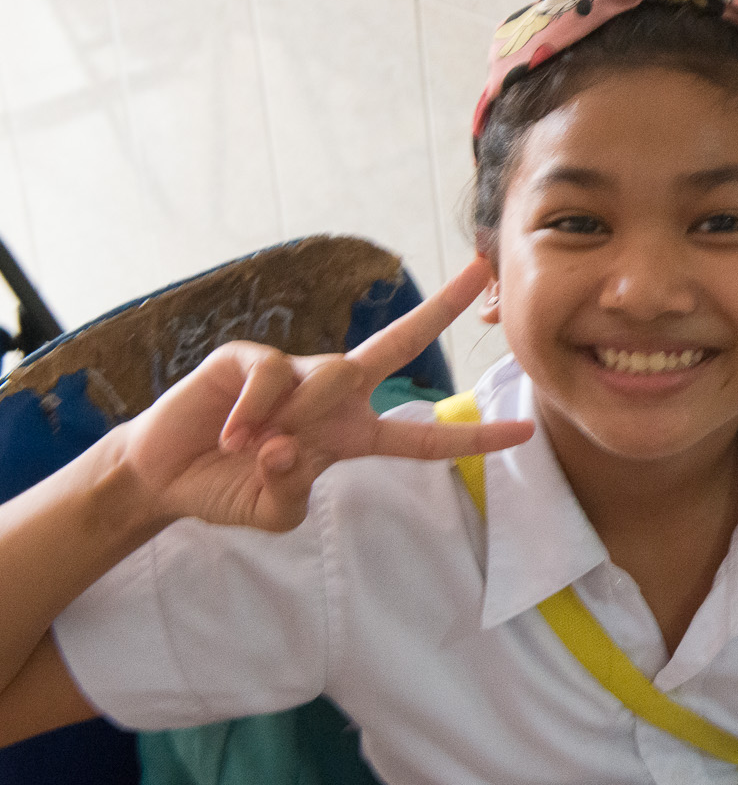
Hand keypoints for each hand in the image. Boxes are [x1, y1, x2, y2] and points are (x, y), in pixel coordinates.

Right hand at [116, 259, 532, 532]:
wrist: (165, 475)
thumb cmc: (229, 488)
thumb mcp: (273, 510)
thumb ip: (290, 492)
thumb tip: (285, 449)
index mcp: (352, 434)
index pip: (424, 437)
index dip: (473, 437)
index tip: (526, 429)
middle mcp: (333, 394)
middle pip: (398, 344)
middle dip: (441, 307)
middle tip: (480, 273)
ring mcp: (294, 371)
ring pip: (331, 373)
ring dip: (297, 418)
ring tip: (256, 450)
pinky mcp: (250, 358)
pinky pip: (271, 375)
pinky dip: (252, 412)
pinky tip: (232, 435)